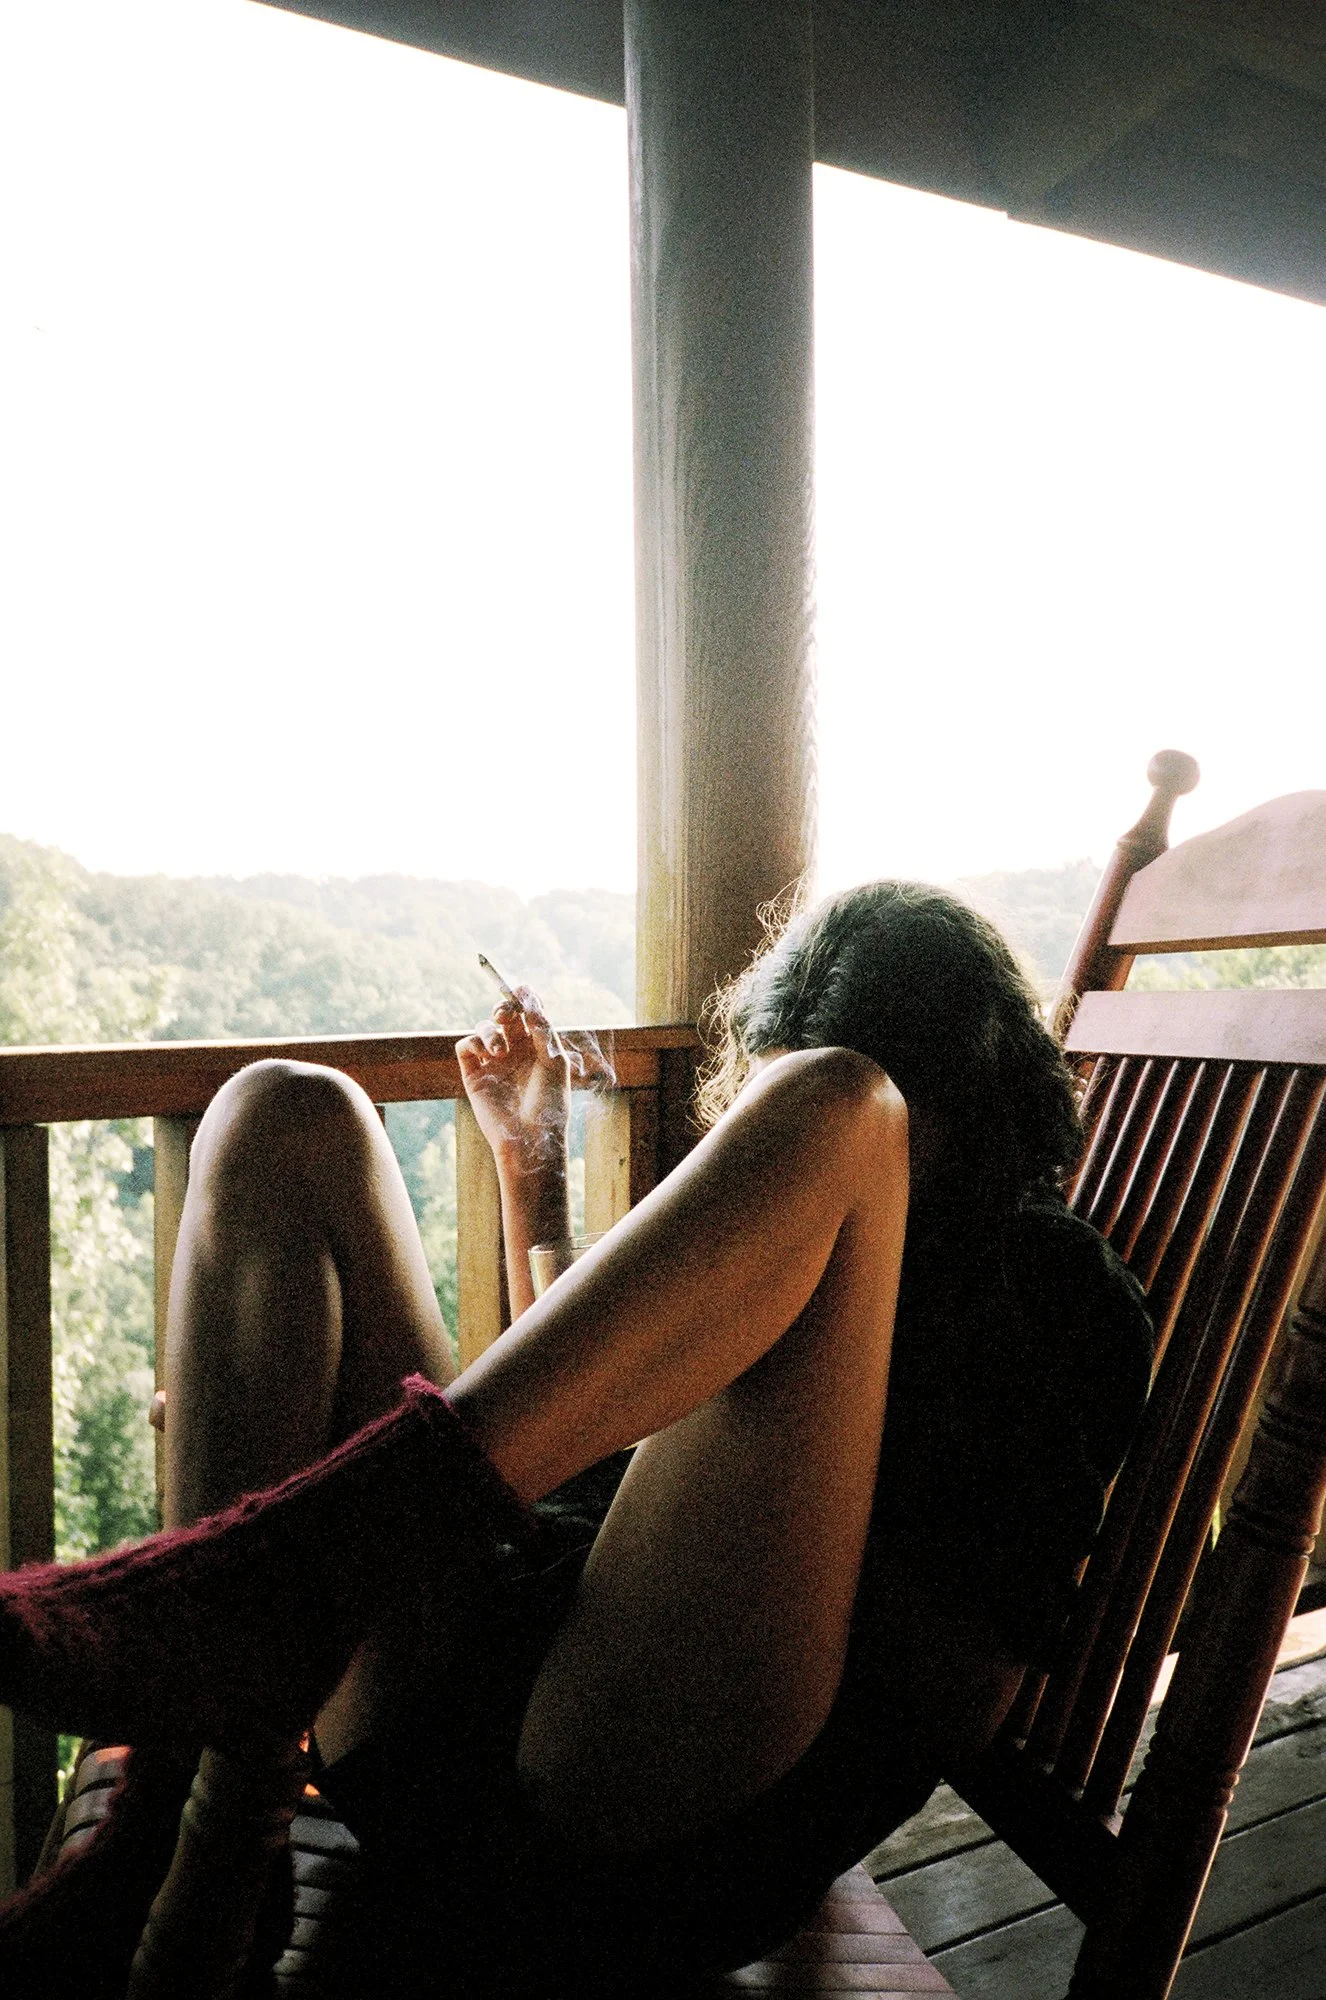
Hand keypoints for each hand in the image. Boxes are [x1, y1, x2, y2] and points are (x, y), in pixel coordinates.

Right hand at [456, 988, 571, 1171]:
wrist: (530, 1139)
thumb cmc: (550, 1103)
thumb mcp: (554, 1060)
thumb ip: (542, 1028)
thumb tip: (529, 998)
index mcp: (537, 1046)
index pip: (528, 1013)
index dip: (524, 998)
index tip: (521, 989)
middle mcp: (515, 1051)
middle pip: (504, 1015)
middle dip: (503, 1007)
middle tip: (506, 1013)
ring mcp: (493, 1062)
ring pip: (484, 1028)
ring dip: (490, 1032)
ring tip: (500, 1051)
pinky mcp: (473, 1074)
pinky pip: (466, 1046)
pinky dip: (474, 1042)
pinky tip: (488, 1054)